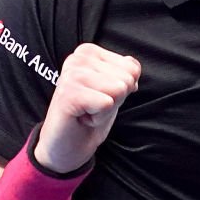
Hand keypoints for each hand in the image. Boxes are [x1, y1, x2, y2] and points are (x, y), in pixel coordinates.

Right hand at [35, 43, 140, 172]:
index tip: (100, 98)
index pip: (132, 67)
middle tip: (93, 107)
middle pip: (127, 78)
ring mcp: (71, 75)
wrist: (66, 147)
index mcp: (88, 52)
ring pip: (118, 90)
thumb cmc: (88, 117)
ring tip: (87, 112)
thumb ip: (126, 72)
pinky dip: (99, 118)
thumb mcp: (114, 91)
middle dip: (115, 100)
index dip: (122, 90)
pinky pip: (106, 103)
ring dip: (106, 110)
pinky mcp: (68, 94)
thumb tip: (132, 66)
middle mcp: (76, 58)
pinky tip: (82, 118)